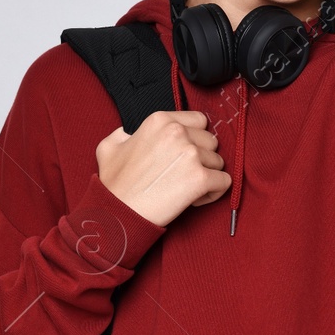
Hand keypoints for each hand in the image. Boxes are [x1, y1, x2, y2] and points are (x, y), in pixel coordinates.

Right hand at [95, 110, 231, 227]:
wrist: (118, 213)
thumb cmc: (115, 184)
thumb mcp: (110, 147)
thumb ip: (124, 134)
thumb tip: (127, 133)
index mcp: (160, 121)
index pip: (199, 121)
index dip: (194, 139)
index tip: (183, 155)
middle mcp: (177, 132)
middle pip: (211, 141)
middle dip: (202, 158)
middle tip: (182, 175)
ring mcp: (191, 154)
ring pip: (218, 162)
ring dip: (206, 176)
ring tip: (185, 188)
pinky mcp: (200, 178)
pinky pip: (224, 182)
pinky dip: (213, 193)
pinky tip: (194, 199)